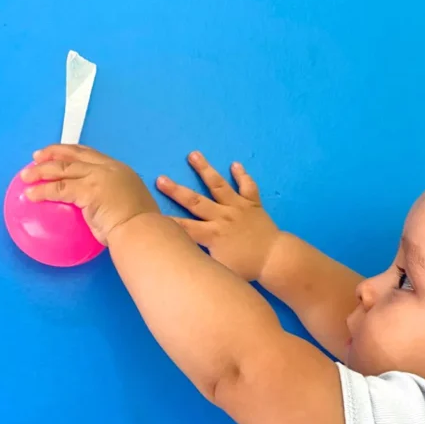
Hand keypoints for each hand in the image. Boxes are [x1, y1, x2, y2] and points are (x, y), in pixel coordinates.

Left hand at [22, 145, 158, 245]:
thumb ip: (116, 202)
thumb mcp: (131, 207)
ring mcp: (97, 177)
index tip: (58, 154)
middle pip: (74, 155)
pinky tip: (31, 195)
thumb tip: (104, 213)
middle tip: (36, 157)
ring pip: (62, 169)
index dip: (72, 152)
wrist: (142, 231)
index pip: (91, 155)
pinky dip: (42, 191)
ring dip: (41, 171)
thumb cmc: (139, 227)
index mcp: (120, 170)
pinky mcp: (87, 190)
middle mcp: (109, 169)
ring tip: (26, 177)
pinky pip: (59, 188)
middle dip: (53, 153)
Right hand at [157, 152, 279, 280]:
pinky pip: (248, 187)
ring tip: (194, 154)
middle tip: (161, 179)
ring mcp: (238, 207)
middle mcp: (223, 217)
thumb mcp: (220, 269)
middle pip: (195, 201)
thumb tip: (185, 255)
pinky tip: (235, 164)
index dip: (167, 222)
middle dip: (176, 190)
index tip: (150, 215)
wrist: (274, 258)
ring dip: (205, 169)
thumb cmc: (246, 268)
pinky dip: (242, 175)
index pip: (184, 227)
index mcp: (213, 234)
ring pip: (219, 185)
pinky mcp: (253, 204)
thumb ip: (202, 259)